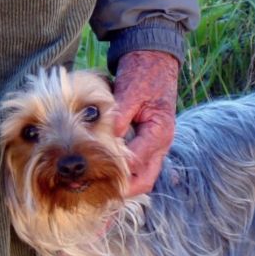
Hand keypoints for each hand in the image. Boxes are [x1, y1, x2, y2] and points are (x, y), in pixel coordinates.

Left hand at [111, 50, 178, 196]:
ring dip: (123, 185)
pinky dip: (123, 173)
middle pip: (144, 179)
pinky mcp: (148, 142)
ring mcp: (155, 145)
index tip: (94, 178)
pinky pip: (138, 166)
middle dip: (123, 190)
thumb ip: (120, 113)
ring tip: (98, 190)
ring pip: (142, 176)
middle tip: (99, 194)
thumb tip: (108, 134)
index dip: (116, 172)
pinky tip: (104, 174)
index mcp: (159, 132)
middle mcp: (160, 143)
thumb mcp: (130, 90)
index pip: (137, 162)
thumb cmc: (143, 73)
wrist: (154, 60)